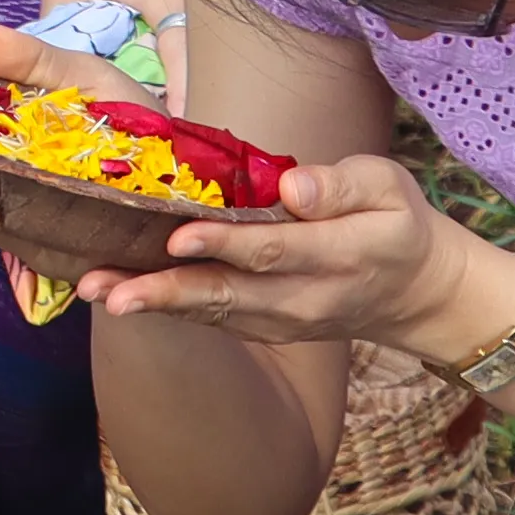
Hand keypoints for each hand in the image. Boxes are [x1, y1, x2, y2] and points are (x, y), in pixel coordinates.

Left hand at [81, 147, 482, 350]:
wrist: (416, 292)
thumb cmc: (394, 222)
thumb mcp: (388, 187)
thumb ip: (342, 185)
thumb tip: (293, 188)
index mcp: (342, 254)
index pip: (273, 251)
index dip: (224, 245)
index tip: (177, 235)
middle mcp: (308, 297)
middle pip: (230, 295)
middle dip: (165, 291)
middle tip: (107, 288)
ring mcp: (285, 321)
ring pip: (214, 312)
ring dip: (154, 304)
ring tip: (97, 292)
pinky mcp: (269, 329)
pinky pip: (216, 319)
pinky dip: (170, 309)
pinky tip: (122, 294)